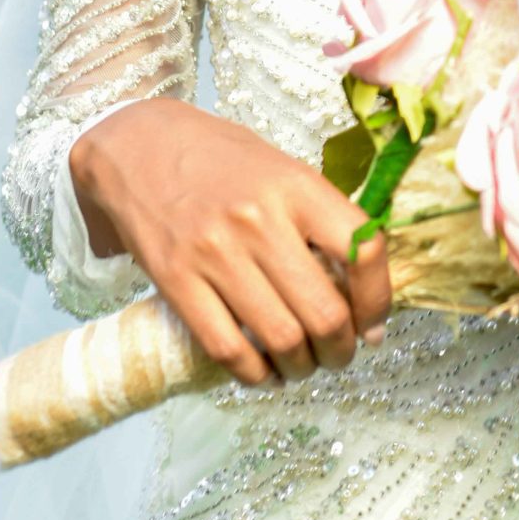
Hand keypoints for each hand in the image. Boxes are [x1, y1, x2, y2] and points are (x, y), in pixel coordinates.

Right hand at [70, 98, 391, 387]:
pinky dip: (254, 374)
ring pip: (280, 340)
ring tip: (304, 365)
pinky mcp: (176, 282)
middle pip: (324, 312)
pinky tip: (264, 372)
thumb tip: (360, 292)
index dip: (378, 297)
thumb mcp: (282, 170)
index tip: (374, 321)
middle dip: (342, 348)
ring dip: (302, 367)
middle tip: (341, 353)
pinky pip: (227, 349)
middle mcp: (260, 220)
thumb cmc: (221, 158)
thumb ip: (320, 221)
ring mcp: (215, 254)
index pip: (363, 249)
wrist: (139, 145)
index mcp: (297, 186)